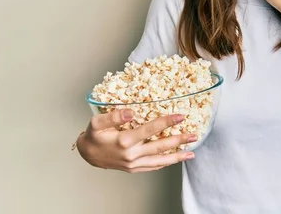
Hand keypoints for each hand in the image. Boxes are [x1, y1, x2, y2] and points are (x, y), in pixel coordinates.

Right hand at [76, 109, 196, 172]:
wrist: (87, 155)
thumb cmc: (93, 135)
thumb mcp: (97, 122)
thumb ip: (114, 116)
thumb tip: (132, 111)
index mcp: (124, 141)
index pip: (150, 130)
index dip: (166, 122)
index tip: (180, 116)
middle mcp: (131, 155)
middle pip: (159, 147)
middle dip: (178, 141)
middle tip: (193, 135)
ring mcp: (133, 164)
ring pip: (159, 161)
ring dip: (176, 156)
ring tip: (191, 153)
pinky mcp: (134, 169)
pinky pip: (153, 167)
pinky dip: (166, 163)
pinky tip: (175, 159)